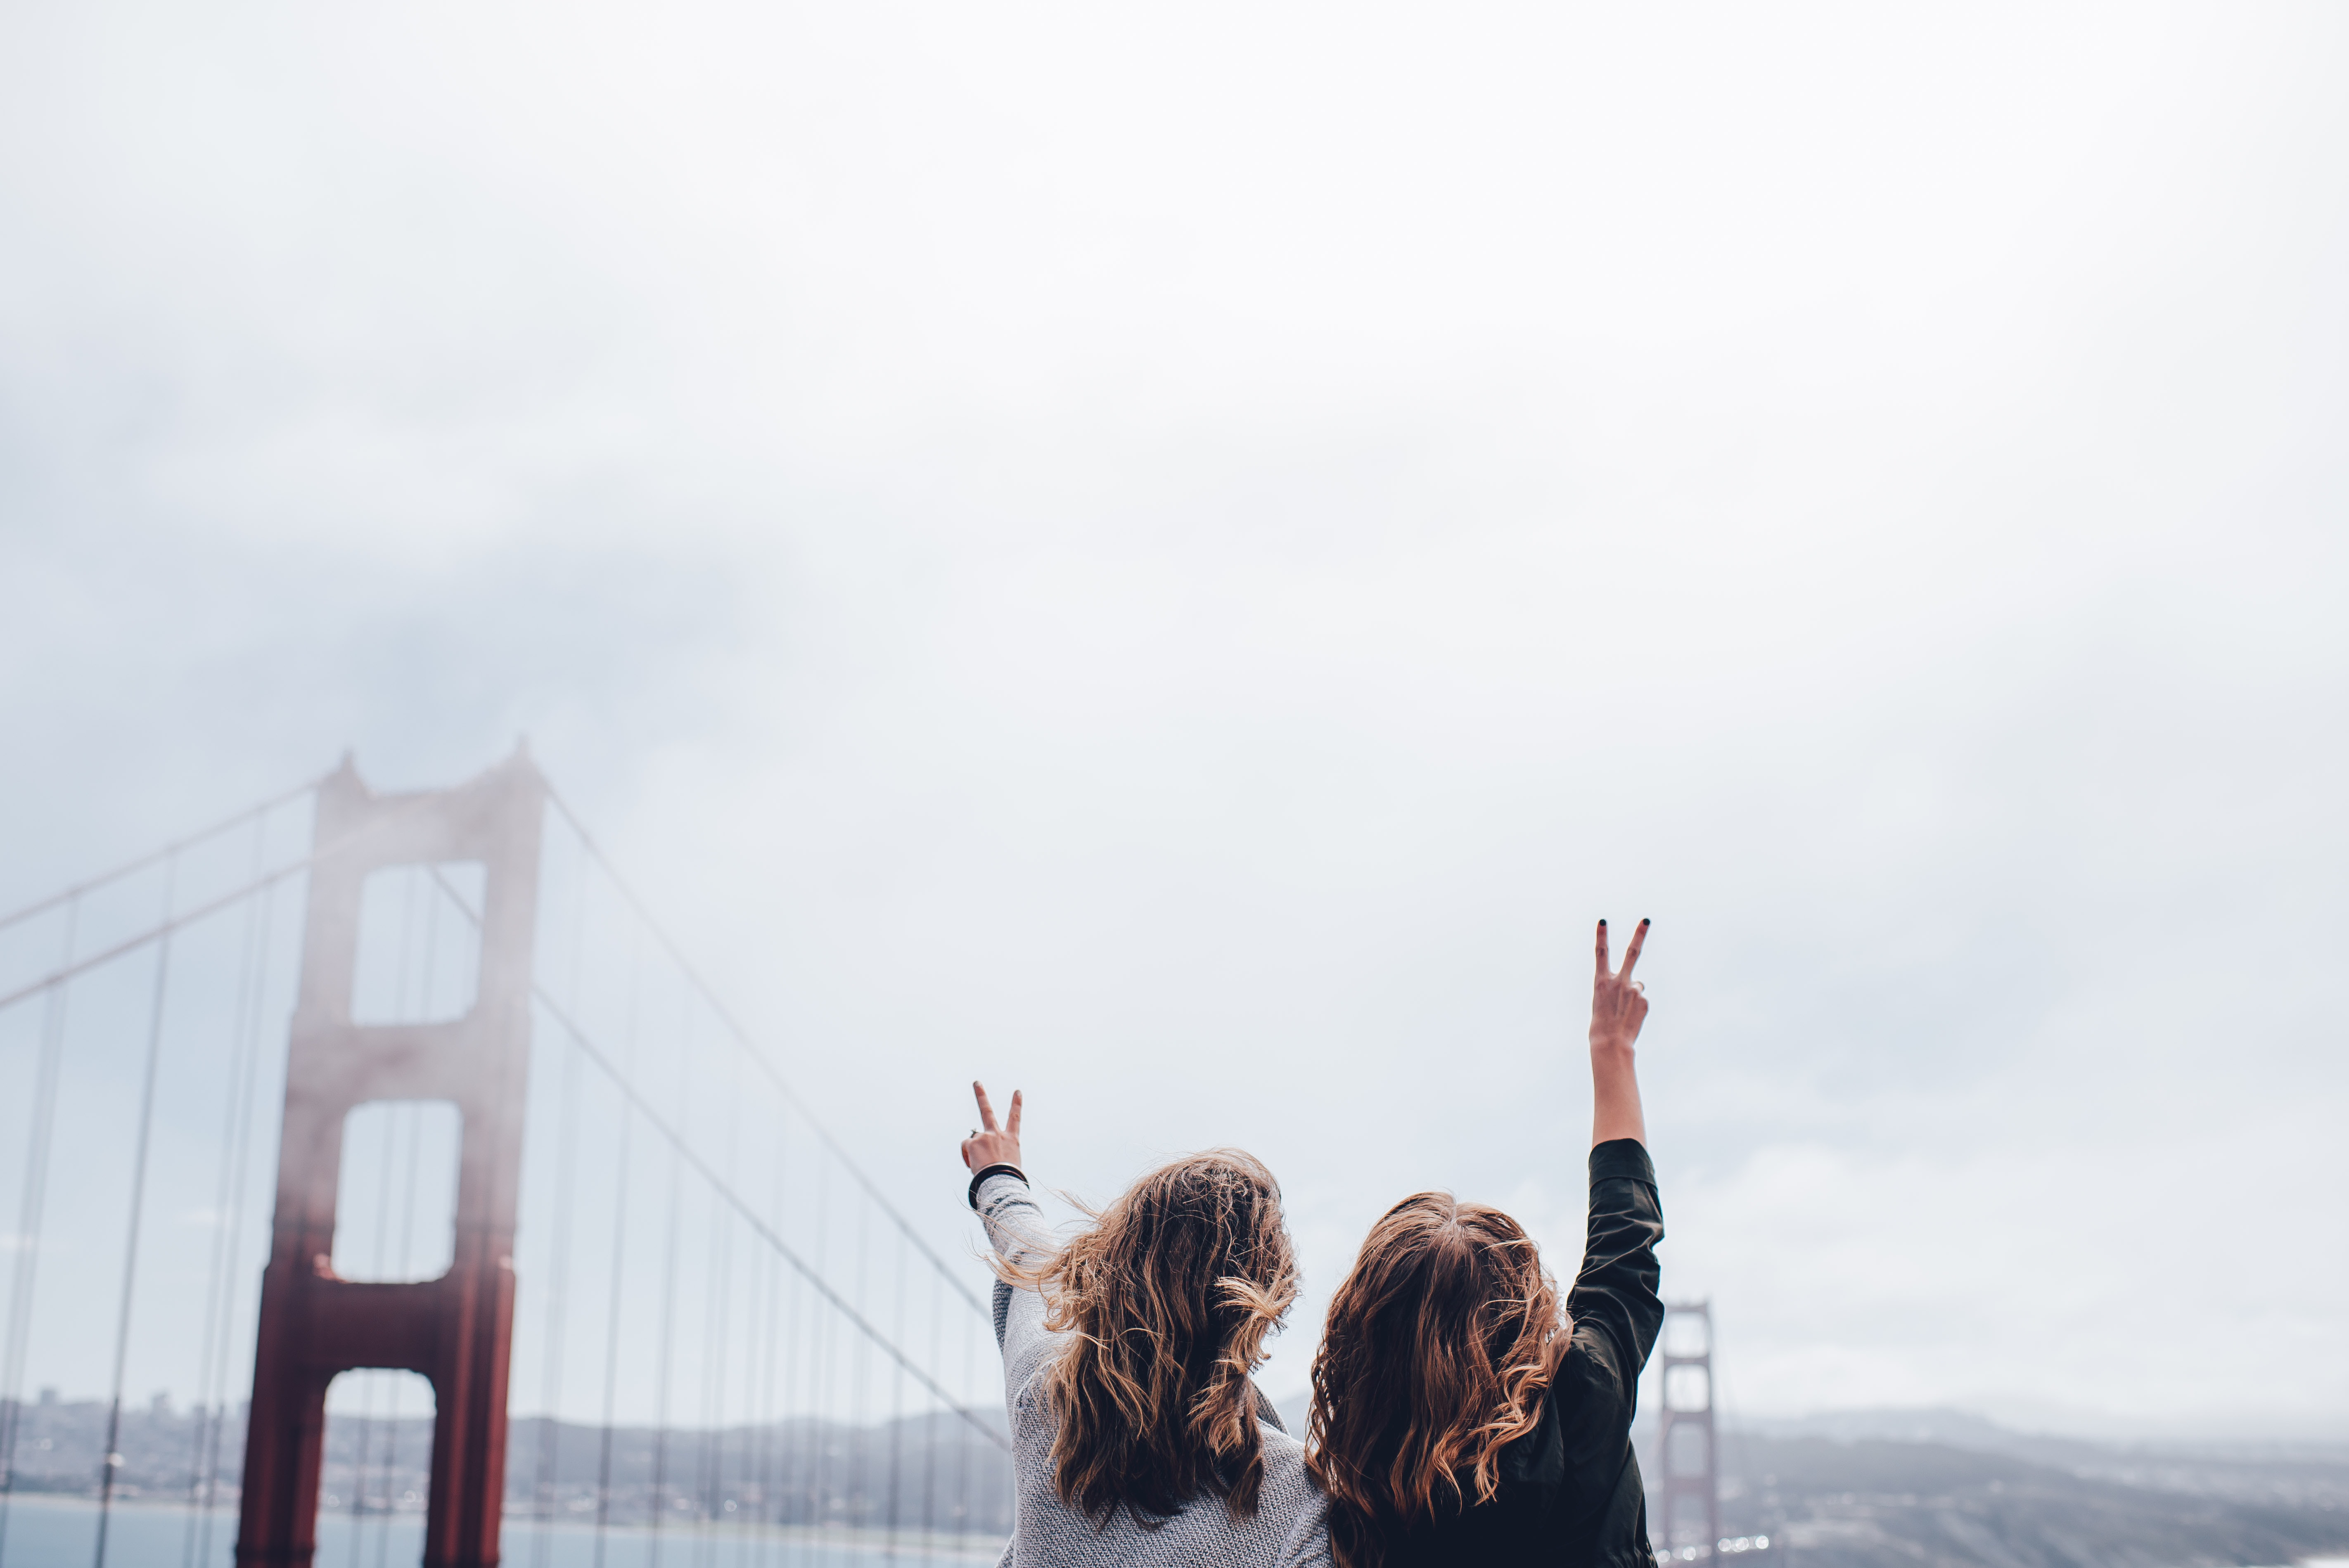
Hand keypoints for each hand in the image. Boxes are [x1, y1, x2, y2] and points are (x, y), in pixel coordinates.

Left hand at [959, 1080, 1022, 1171]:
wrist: (1001, 1181)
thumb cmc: (1008, 1177)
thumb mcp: (1010, 1163)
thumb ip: (999, 1154)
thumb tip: (985, 1156)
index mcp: (1011, 1140)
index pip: (1015, 1118)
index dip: (1016, 1104)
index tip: (1017, 1092)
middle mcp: (998, 1134)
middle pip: (987, 1110)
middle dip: (981, 1095)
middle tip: (976, 1082)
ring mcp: (985, 1136)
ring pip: (973, 1140)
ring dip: (974, 1151)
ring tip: (981, 1165)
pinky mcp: (973, 1142)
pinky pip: (966, 1147)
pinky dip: (967, 1155)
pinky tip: (973, 1164)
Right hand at [1591, 917, 1650, 1055]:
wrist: (1610, 1043)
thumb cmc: (1602, 1024)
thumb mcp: (1602, 1001)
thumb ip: (1617, 987)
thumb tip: (1639, 983)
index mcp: (1601, 981)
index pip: (1601, 953)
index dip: (1601, 936)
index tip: (1603, 921)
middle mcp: (1618, 981)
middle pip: (1632, 952)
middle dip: (1639, 935)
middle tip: (1647, 920)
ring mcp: (1633, 990)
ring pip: (1637, 986)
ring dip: (1633, 996)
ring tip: (1624, 1012)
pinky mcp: (1644, 1000)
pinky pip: (1642, 1000)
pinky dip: (1638, 1008)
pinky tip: (1631, 1018)